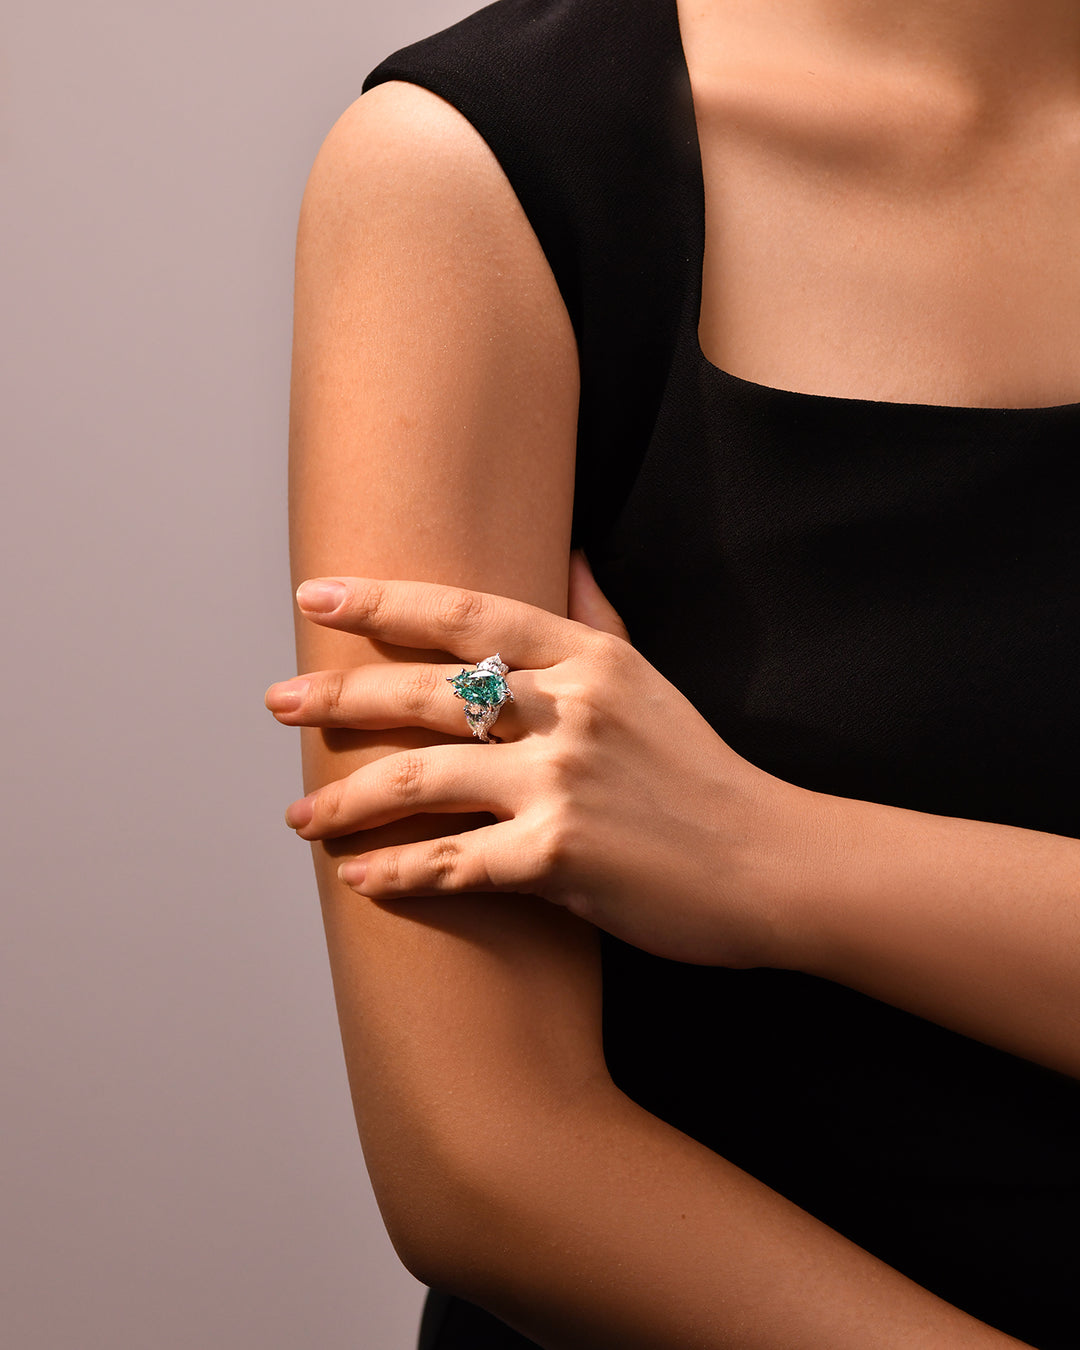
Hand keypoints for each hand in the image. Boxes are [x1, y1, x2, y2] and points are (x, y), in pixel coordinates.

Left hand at [266, 553, 816, 967]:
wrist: (772, 862)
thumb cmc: (704, 773)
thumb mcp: (652, 679)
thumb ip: (599, 617)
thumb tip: (569, 555)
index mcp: (588, 658)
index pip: (464, 614)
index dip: (381, 601)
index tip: (315, 595)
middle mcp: (570, 709)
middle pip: (424, 691)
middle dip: (337, 696)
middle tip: (276, 703)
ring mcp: (564, 781)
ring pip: (422, 778)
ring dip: (346, 798)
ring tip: (299, 815)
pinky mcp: (562, 857)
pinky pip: (453, 862)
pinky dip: (398, 873)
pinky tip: (358, 878)